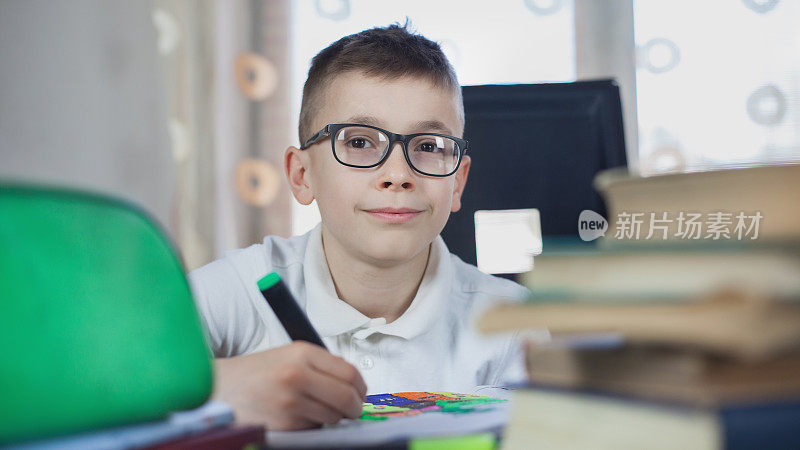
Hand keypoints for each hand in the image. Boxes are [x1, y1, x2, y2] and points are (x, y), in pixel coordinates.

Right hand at [212, 341, 366, 429]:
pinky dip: (310, 424)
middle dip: (354, 407)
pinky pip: (312, 428)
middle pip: (347, 397)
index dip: (361, 387)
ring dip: (330, 416)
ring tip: (312, 408)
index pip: (350, 372)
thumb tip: (354, 384)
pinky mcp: (283, 424)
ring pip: (333, 416)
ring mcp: (290, 402)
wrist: (218, 388)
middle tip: (353, 409)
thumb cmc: (256, 372)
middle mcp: (297, 375)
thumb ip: (321, 365)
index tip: (360, 393)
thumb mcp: (288, 355)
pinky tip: (293, 415)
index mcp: (302, 353)